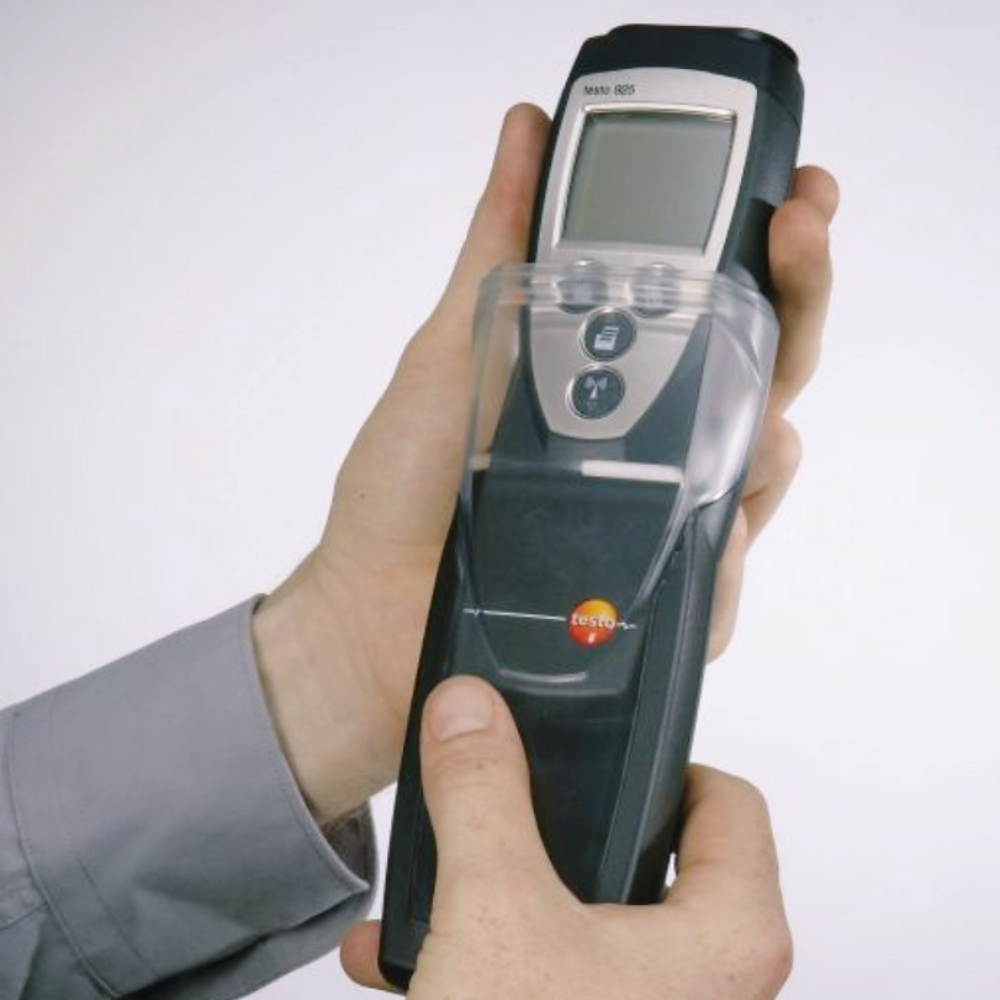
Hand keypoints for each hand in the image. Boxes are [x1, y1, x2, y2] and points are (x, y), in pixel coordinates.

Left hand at [251, 104, 837, 823]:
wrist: (369, 612)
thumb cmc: (406, 487)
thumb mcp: (453, 347)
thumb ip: (501, 247)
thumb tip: (525, 134)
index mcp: (609, 382)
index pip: (712, 310)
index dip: (762, 250)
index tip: (787, 195)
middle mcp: (649, 447)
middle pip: (760, 376)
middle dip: (800, 299)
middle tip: (800, 235)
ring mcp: (658, 523)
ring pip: (758, 476)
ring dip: (774, 431)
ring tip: (761, 404)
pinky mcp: (654, 601)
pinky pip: (721, 580)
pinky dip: (731, 548)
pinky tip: (723, 522)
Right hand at [339, 675, 792, 998]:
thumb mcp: (494, 911)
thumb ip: (481, 793)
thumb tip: (470, 711)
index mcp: (723, 936)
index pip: (726, 799)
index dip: (661, 758)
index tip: (598, 745)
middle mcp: (704, 984)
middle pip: (644, 853)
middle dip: (553, 828)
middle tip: (510, 802)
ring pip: (582, 918)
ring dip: (500, 893)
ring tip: (439, 878)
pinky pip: (546, 975)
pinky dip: (485, 955)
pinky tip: (409, 958)